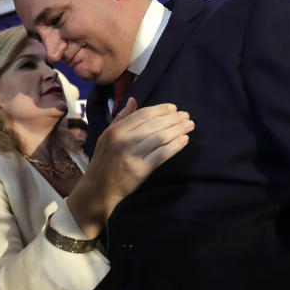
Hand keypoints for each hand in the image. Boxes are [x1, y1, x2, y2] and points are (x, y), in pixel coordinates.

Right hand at [67, 99, 193, 237]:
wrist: (99, 188)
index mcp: (115, 130)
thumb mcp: (107, 136)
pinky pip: (162, 154)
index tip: (173, 108)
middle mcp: (123, 141)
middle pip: (154, 125)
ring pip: (160, 138)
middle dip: (173, 119)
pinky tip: (184, 140)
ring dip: (178, 130)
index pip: (143, 114)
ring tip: (189, 126)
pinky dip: (175, 146)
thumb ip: (121, 118)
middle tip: (186, 116)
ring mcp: (132, 155)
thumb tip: (133, 100)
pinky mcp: (141, 170)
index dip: (160, 110)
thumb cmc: (104, 160)